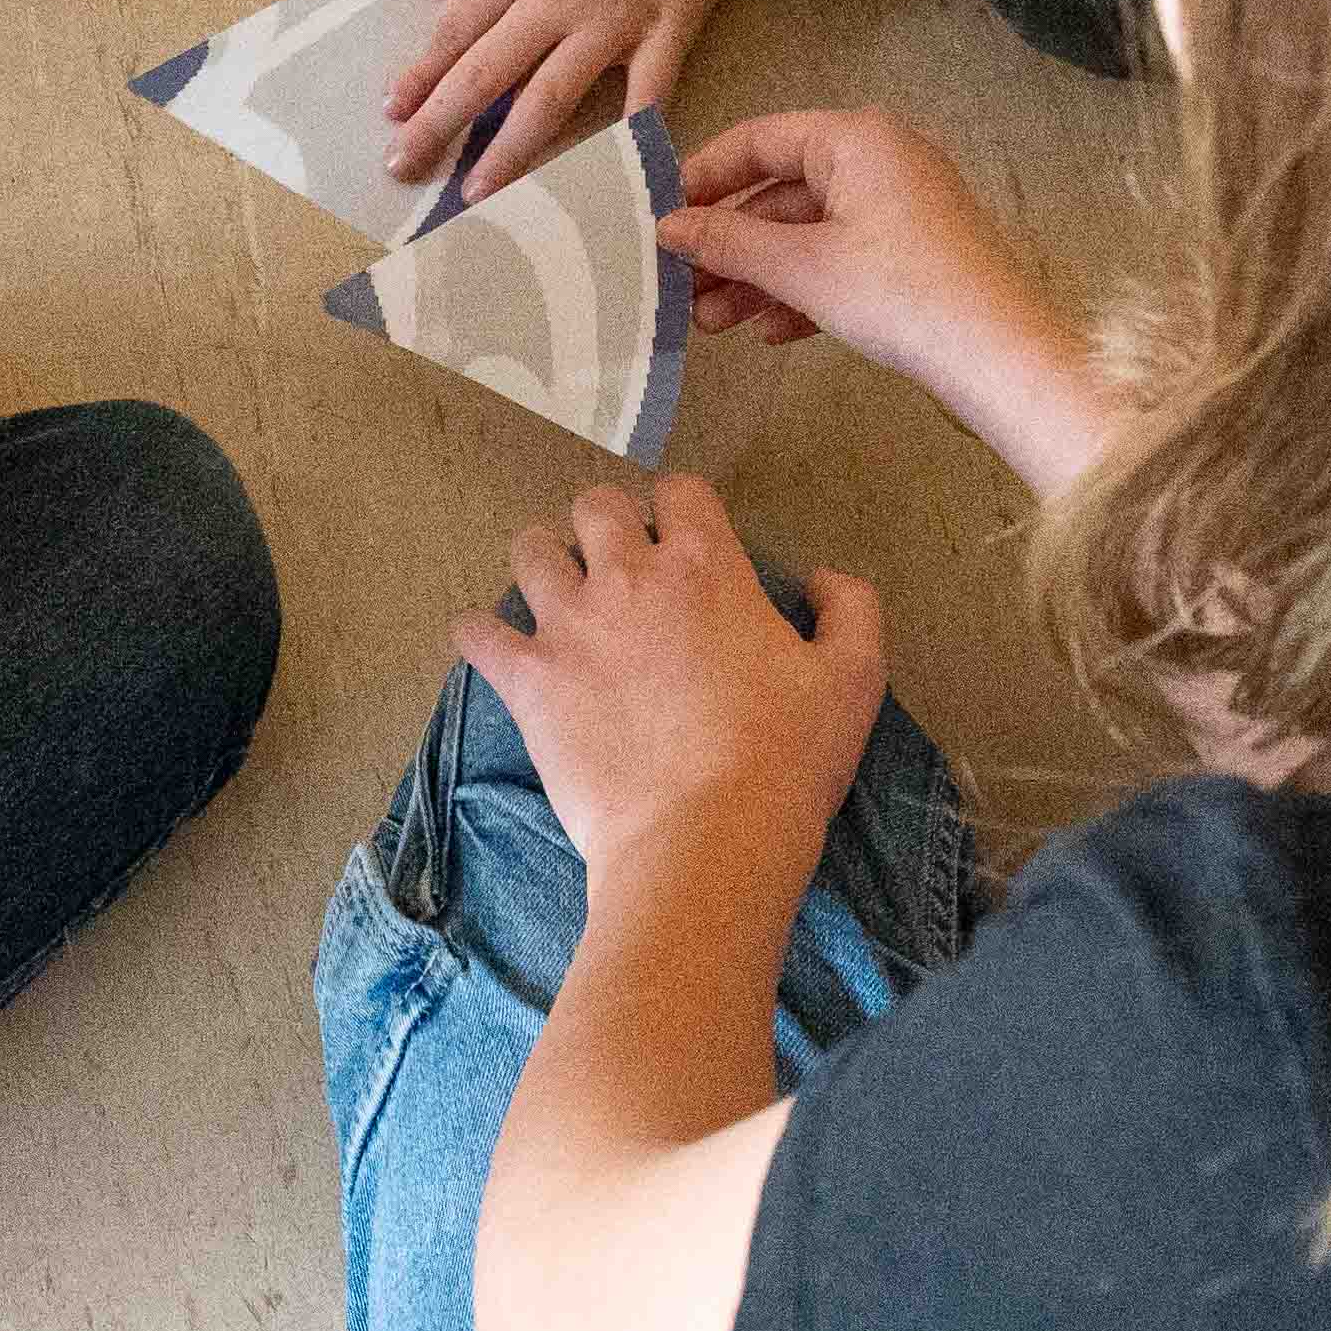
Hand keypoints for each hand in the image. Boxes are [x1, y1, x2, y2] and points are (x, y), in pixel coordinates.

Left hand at [390, 0, 742, 197]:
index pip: (454, 31)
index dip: (420, 73)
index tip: (391, 110)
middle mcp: (551, 3)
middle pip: (484, 73)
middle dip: (438, 123)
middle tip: (403, 165)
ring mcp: (608, 23)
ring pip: (549, 97)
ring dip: (509, 151)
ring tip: (478, 194)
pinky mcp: (665, 32)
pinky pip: (648, 92)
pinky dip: (632, 135)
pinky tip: (612, 178)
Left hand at [454, 476, 884, 880]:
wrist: (707, 839)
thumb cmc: (787, 759)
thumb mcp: (854, 677)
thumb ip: (849, 607)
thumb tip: (818, 576)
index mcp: (706, 564)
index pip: (680, 491)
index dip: (682, 510)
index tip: (684, 542)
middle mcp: (629, 576)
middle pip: (596, 506)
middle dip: (606, 525)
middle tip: (619, 568)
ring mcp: (569, 625)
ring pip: (530, 550)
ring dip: (543, 562)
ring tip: (557, 595)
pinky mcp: (527, 680)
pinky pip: (476, 632)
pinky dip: (479, 633)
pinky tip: (495, 647)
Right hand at [664, 108, 1121, 497]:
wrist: (1001, 358)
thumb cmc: (901, 294)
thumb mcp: (803, 267)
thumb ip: (729, 241)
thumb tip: (667, 226)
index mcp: (856, 139)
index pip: (758, 139)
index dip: (702, 177)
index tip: (657, 217)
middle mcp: (880, 159)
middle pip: (781, 193)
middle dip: (728, 245)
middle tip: (677, 288)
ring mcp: (901, 207)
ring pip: (809, 234)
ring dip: (758, 277)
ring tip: (709, 325)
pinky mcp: (915, 253)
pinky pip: (842, 260)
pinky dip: (803, 291)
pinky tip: (770, 334)